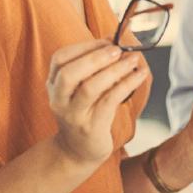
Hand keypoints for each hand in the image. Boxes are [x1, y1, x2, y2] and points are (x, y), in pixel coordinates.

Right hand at [46, 40, 148, 165]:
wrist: (77, 151)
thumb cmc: (84, 112)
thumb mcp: (79, 89)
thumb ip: (91, 68)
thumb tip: (115, 44)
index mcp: (54, 85)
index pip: (60, 58)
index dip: (83, 47)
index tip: (106, 41)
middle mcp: (59, 100)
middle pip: (69, 74)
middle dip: (95, 58)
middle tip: (117, 50)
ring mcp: (74, 115)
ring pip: (90, 88)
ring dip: (114, 70)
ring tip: (132, 60)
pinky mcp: (92, 127)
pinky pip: (109, 101)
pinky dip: (126, 85)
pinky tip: (139, 75)